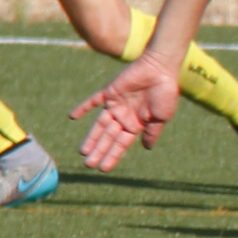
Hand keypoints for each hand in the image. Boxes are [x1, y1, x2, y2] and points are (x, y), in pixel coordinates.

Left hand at [71, 56, 180, 171]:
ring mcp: (116, 104)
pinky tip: (72, 117)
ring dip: (91, 137)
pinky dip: (83, 107)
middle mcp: (124, 116)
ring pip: (100, 124)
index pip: (121, 144)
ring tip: (83, 152)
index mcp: (137, 124)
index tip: (103, 169)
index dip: (113, 156)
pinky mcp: (110, 91)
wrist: (160, 68)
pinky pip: (94, 100)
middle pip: (108, 137)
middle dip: (99, 150)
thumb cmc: (165, 93)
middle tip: (88, 165)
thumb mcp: (160, 117)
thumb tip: (147, 148)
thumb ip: (152, 132)